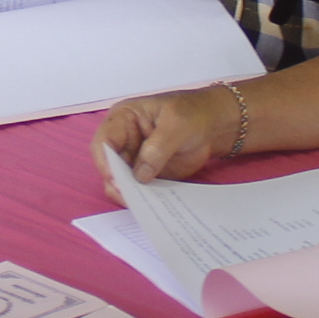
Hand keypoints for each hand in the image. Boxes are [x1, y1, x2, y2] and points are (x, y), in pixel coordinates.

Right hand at [93, 85, 241, 195]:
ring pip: (119, 180)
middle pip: (108, 165)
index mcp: (123, 118)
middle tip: (130, 197)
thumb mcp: (176, 124)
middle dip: (116, 182)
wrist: (214, 126)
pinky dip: (142, 198)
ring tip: (142, 204)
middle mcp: (123, 139)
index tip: (115, 179)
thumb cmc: (193, 113)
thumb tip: (141, 175)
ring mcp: (134, 158)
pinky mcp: (146, 174)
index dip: (105, 161)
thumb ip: (158, 147)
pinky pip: (138, 189)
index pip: (104, 141)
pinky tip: (152, 204)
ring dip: (128, 193)